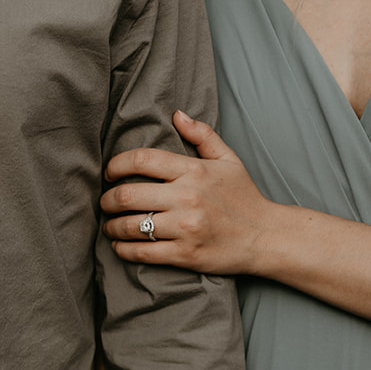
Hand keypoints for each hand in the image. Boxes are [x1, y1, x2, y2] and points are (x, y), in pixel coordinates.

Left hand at [101, 110, 274, 275]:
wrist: (265, 237)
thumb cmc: (244, 197)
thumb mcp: (228, 160)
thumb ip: (202, 135)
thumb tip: (177, 115)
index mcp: (194, 171)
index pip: (141, 160)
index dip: (116, 165)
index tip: (109, 173)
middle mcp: (187, 197)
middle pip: (128, 194)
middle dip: (108, 199)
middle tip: (105, 202)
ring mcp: (185, 228)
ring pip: (131, 225)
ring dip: (112, 226)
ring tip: (110, 225)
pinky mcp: (185, 255)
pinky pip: (143, 252)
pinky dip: (124, 249)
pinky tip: (120, 245)